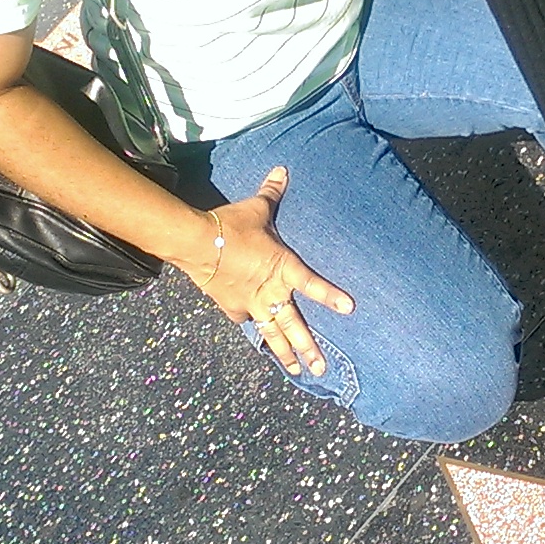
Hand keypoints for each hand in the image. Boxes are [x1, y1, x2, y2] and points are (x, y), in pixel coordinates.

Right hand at [186, 167, 354, 376]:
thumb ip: (272, 191)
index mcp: (283, 267)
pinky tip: (259, 338)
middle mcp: (271, 291)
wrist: (195, 242)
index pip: (313, 284)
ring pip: (273, 334)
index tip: (349, 309)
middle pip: (294, 327)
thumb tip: (282, 170)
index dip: (331, 297)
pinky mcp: (232, 307)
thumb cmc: (230, 224)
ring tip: (301, 373)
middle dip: (309, 349)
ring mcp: (251, 303)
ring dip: (287, 354)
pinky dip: (254, 328)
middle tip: (323, 370)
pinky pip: (247, 322)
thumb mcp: (256, 207)